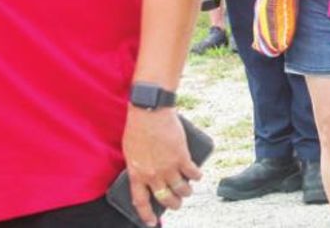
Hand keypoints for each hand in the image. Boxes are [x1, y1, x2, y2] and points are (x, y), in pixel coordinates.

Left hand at [123, 108, 200, 226]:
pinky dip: (197, 176)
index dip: (146, 215)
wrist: (150, 112)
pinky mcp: (182, 157)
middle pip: (164, 198)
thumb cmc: (137, 128)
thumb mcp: (131, 152)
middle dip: (173, 204)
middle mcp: (153, 175)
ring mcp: (168, 167)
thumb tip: (145, 174)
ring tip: (189, 191)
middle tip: (177, 204)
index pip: (140, 202)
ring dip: (186, 192)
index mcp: (137, 174)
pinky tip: (198, 175)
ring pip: (181, 189)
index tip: (151, 223)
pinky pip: (193, 173)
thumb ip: (138, 165)